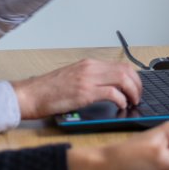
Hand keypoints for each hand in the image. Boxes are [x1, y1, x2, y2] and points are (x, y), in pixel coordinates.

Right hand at [14, 58, 142, 120]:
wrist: (30, 95)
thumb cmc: (48, 90)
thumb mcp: (73, 77)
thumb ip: (90, 79)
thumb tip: (109, 88)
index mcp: (88, 64)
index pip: (120, 65)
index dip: (133, 78)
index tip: (136, 88)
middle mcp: (90, 68)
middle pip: (126, 70)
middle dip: (137, 85)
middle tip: (137, 97)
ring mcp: (88, 79)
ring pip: (123, 79)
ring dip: (132, 92)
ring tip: (131, 102)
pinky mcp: (84, 92)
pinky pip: (112, 93)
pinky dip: (121, 100)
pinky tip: (120, 106)